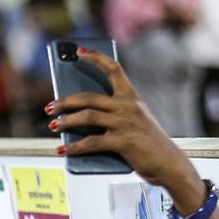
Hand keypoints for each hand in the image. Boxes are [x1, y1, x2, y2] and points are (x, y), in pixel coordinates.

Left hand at [48, 49, 207, 212]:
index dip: (96, 58)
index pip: (114, 69)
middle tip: (49, 108)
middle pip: (89, 97)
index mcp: (132, 98)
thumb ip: (110, 118)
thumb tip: (76, 121)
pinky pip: (91, 143)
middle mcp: (129, 106)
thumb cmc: (147, 145)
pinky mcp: (124, 142)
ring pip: (87, 117)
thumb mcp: (131, 124)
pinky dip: (73, 148)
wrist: (170, 165)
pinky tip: (61, 151)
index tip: (79, 52)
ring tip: (53, 127)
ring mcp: (126, 123)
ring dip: (65, 122)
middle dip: (65, 101)